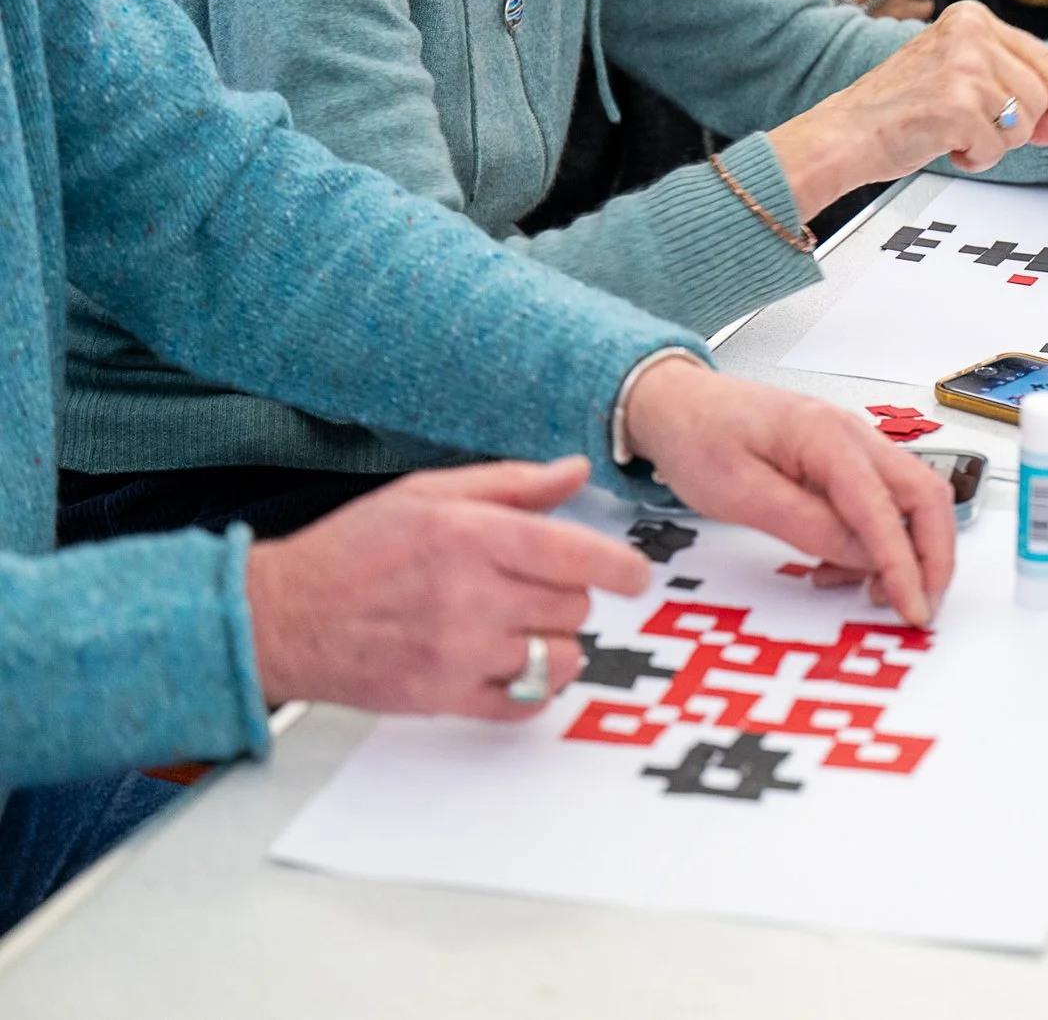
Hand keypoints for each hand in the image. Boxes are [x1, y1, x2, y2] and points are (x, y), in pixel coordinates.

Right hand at [247, 457, 649, 716]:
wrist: (284, 615)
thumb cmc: (355, 548)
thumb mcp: (430, 492)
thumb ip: (512, 483)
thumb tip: (574, 471)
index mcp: (471, 535)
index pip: (578, 555)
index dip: (620, 567)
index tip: (634, 575)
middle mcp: (469, 593)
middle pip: (574, 607)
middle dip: (567, 598)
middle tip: (534, 590)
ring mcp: (457, 650)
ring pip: (559, 657)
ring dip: (554, 645)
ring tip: (520, 629)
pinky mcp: (443, 696)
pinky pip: (523, 704)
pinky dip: (530, 689)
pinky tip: (510, 665)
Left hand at [621, 357, 955, 625]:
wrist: (676, 403)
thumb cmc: (697, 436)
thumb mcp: (739, 493)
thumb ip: (806, 525)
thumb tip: (862, 557)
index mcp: (826, 436)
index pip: (884, 509)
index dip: (904, 566)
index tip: (912, 608)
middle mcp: (852, 435)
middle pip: (927, 496)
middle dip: (934, 556)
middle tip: (920, 605)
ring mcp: (853, 445)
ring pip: (913, 500)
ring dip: (909, 550)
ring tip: (869, 591)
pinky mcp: (844, 461)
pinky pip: (883, 502)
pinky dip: (879, 541)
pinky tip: (841, 566)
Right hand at [768, 1, 1047, 214]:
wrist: (843, 133)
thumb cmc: (894, 109)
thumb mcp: (956, 73)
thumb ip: (1009, 83)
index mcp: (971, 18)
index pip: (1045, 57)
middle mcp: (971, 34)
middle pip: (1041, 94)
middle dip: (1022, 128)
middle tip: (986, 137)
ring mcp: (966, 68)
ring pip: (1024, 124)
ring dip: (995, 144)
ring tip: (955, 135)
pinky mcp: (958, 106)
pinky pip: (997, 149)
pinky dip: (975, 159)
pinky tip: (944, 145)